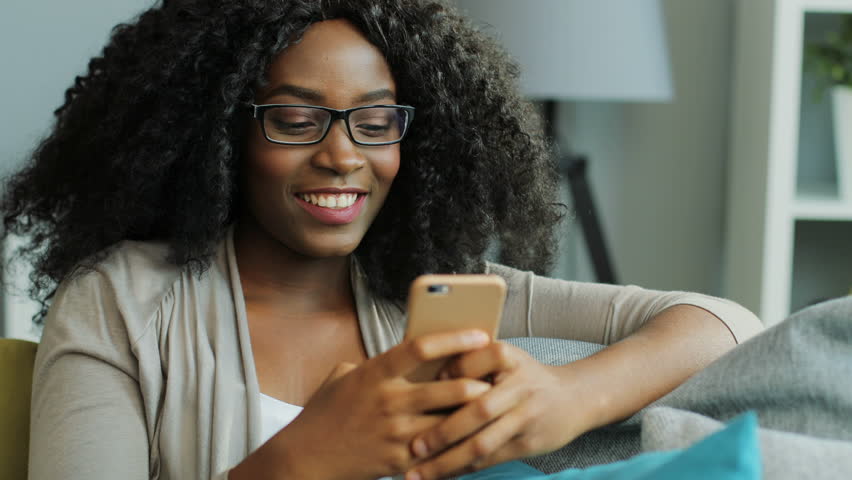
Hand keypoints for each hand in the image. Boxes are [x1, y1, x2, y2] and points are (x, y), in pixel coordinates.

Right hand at [267, 329, 494, 479]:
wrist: (305, 459)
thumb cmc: (324, 414)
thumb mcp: (343, 377)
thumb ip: (374, 365)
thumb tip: (406, 356)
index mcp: (374, 373)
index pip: (421, 347)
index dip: (454, 338)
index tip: (479, 333)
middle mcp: (388, 401)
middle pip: (447, 388)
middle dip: (478, 381)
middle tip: (497, 375)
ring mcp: (396, 433)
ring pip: (450, 421)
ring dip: (473, 413)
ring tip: (493, 405)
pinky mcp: (400, 460)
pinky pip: (438, 449)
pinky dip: (457, 441)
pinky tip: (471, 435)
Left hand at [404, 342, 594, 479]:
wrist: (575, 397)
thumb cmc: (525, 375)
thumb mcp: (505, 357)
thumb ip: (472, 361)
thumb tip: (427, 379)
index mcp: (509, 357)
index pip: (470, 366)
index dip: (445, 380)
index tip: (420, 391)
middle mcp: (520, 387)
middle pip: (477, 411)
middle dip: (442, 432)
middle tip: (413, 447)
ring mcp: (526, 417)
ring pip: (482, 443)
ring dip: (447, 462)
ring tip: (417, 474)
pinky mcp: (529, 443)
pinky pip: (490, 461)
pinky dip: (462, 470)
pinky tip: (440, 476)